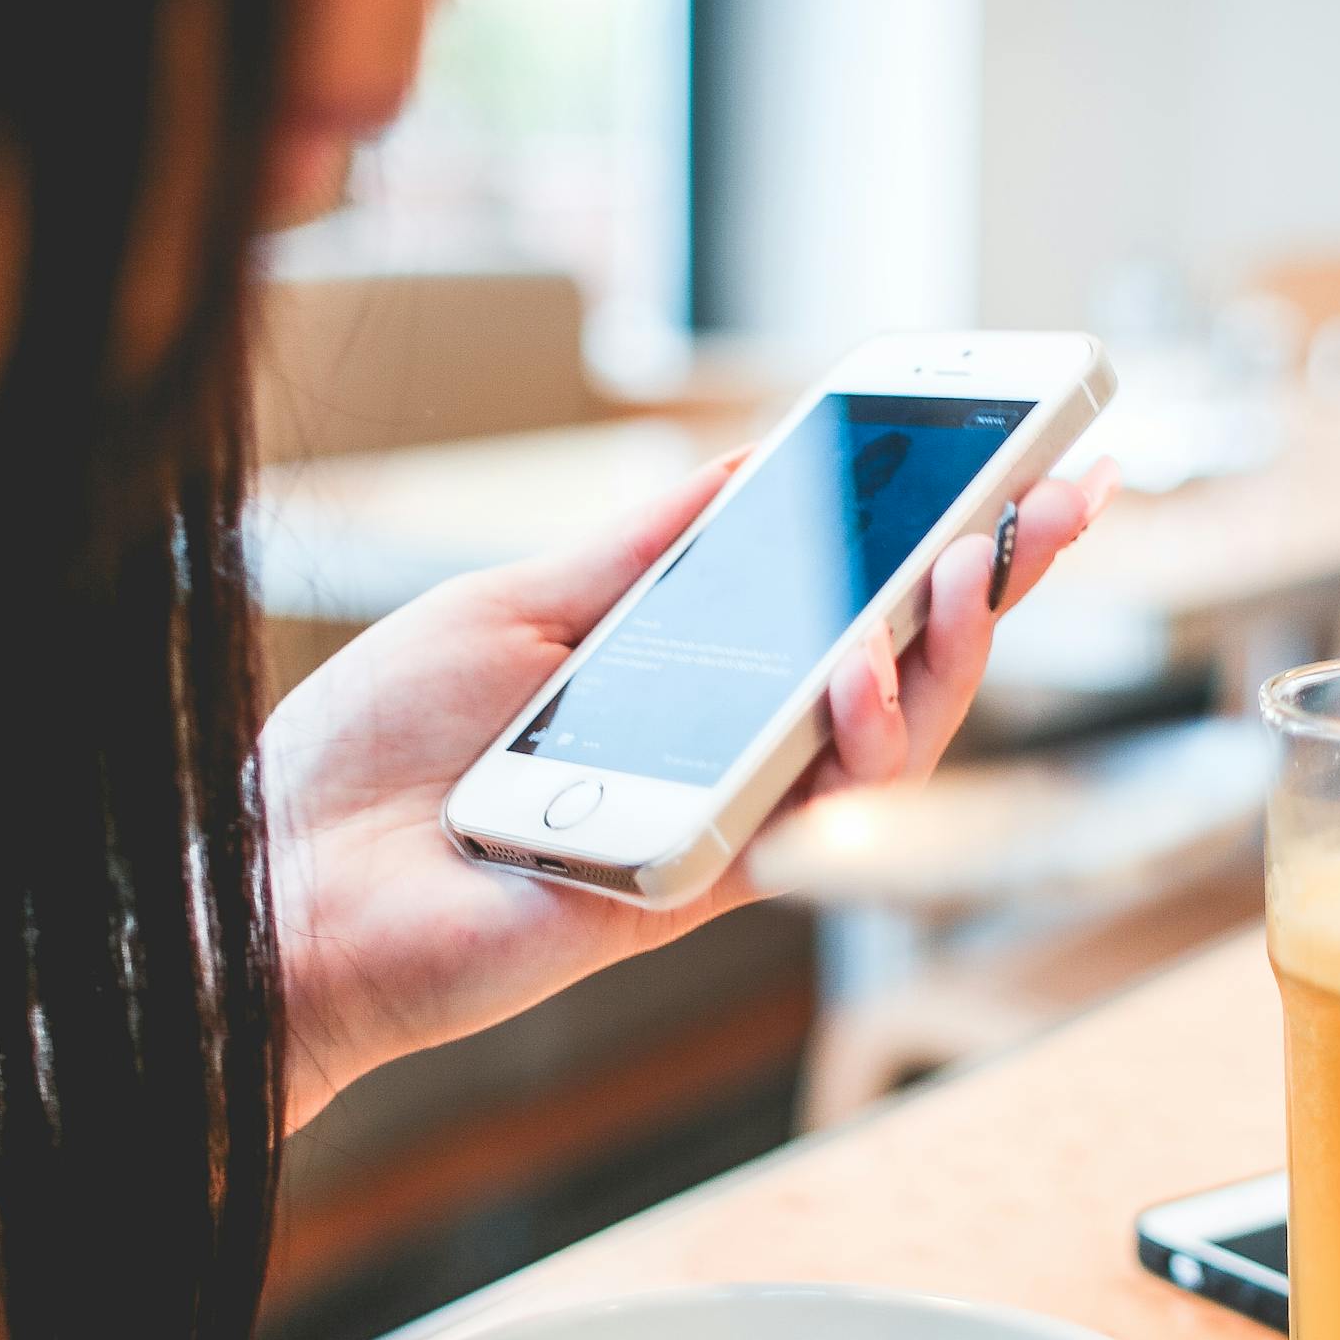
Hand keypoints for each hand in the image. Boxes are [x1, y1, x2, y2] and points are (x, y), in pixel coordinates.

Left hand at [259, 453, 1116, 1124]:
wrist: (284, 881)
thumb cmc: (373, 754)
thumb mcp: (512, 606)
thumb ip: (641, 552)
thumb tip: (746, 464)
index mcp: (685, 675)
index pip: (841, 599)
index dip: (938, 538)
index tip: (1021, 456)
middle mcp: (724, 749)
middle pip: (903, 668)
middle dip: (996, 579)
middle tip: (1055, 495)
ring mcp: (724, 819)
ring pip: (892, 744)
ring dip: (945, 648)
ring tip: (959, 565)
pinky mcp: (704, 883)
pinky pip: (818, 813)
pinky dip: (855, 733)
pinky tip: (855, 661)